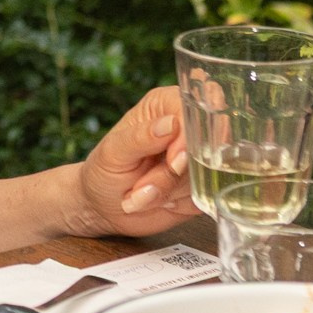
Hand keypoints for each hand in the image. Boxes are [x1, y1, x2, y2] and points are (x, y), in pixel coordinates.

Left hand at [66, 85, 199, 236]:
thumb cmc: (103, 171)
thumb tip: (171, 123)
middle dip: (176, 174)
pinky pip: (207, 196)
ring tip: (141, 192)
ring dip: (171, 192)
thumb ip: (141, 137)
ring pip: (206, 175)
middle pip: (209, 146)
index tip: (173, 162)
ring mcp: (198, 158)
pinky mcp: (205, 185)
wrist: (104, 207)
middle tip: (143, 187)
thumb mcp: (114, 152)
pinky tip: (160, 201)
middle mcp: (186, 128)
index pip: (198, 110)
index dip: (191, 138)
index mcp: (165, 105)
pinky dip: (180, 204)